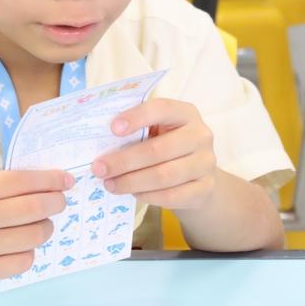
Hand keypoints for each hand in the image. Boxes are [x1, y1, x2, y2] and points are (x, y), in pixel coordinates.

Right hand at [0, 169, 72, 283]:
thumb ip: (4, 184)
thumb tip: (49, 185)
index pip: (23, 181)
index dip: (51, 179)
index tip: (67, 179)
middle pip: (34, 208)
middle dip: (56, 202)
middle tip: (60, 201)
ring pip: (34, 236)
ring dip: (45, 227)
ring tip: (38, 223)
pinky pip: (23, 261)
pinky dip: (29, 250)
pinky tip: (20, 244)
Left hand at [91, 98, 215, 214]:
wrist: (197, 174)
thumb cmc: (167, 144)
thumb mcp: (156, 129)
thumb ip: (137, 129)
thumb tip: (99, 140)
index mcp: (185, 113)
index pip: (161, 109)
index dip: (136, 117)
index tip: (112, 129)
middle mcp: (200, 135)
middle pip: (158, 150)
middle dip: (124, 161)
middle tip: (99, 168)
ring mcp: (206, 163)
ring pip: (163, 176)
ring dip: (131, 182)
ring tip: (109, 184)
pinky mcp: (205, 189)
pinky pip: (172, 196)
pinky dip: (147, 196)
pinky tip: (132, 193)